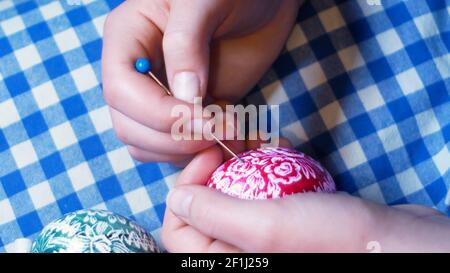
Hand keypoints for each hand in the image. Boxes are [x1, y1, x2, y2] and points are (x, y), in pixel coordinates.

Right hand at [101, 0, 299, 164]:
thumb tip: (183, 96)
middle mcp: (137, 74)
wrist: (263, 4)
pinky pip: (182, 149)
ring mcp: (162, 98)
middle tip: (223, 131)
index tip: (205, 119)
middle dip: (175, 138)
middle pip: (130, 127)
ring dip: (190, 152)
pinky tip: (237, 139)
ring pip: (151, 145)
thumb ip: (186, 43)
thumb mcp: (204, 1)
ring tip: (233, 134)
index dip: (158, 114)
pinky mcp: (189, 114)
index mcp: (128, 39)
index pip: (121, 90)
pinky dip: (206, 154)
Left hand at [162, 144, 449, 251]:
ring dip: (243, 161)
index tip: (210, 155)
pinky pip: (261, 190)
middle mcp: (240, 253)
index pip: (178, 231)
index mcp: (227, 261)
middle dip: (217, 168)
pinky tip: (280, 147)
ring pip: (233, 193)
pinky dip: (267, 166)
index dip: (187, 187)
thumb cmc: (333, 239)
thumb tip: (176, 199)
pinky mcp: (285, 220)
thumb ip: (213, 214)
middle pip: (206, 207)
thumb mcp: (266, 226)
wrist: (393, 241)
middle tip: (235, 137)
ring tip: (260, 139)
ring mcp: (263, 237)